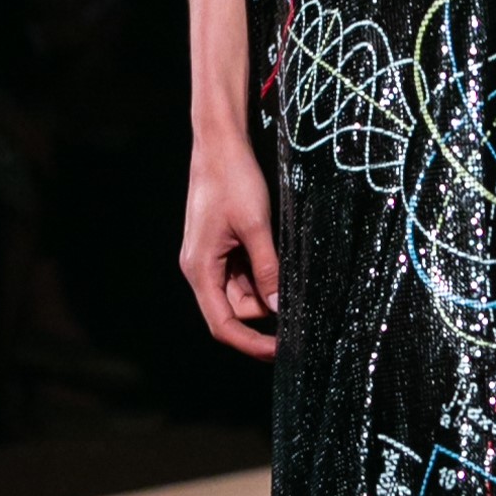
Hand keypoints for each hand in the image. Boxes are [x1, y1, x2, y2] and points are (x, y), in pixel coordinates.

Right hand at [181, 127, 279, 356]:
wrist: (219, 144)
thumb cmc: (233, 179)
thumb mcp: (256, 226)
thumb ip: (268, 270)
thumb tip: (282, 309)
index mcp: (200, 270)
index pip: (223, 326)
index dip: (251, 344)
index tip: (281, 351)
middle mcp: (200, 269)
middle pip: (237, 309)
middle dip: (267, 303)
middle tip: (295, 284)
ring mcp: (209, 259)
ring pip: (244, 291)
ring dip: (267, 284)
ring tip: (282, 254)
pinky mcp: (220, 248)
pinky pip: (244, 272)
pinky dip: (263, 269)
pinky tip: (275, 250)